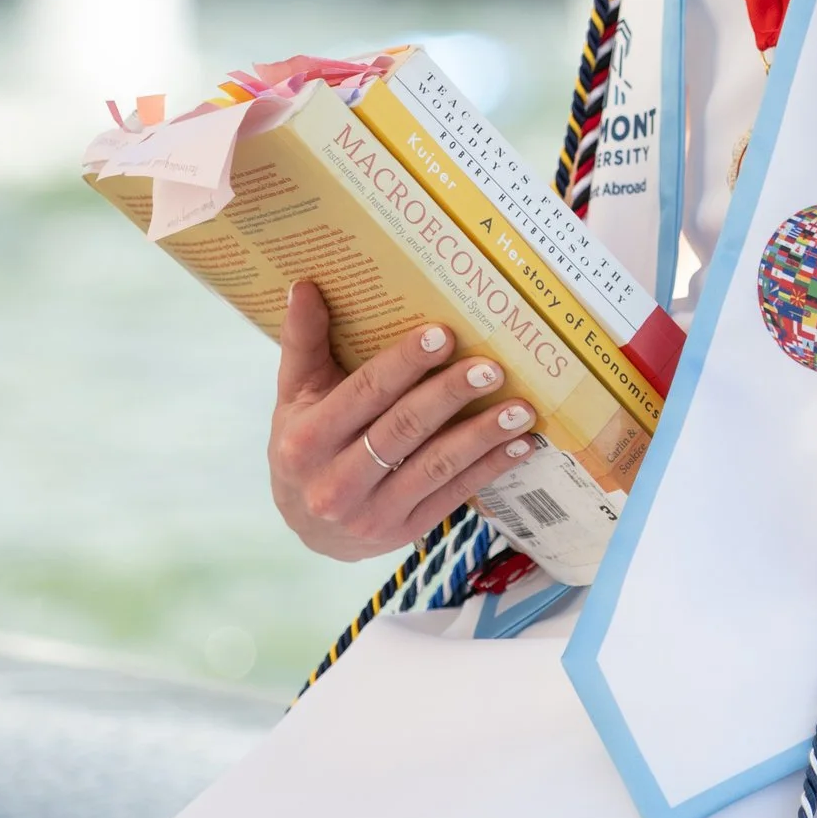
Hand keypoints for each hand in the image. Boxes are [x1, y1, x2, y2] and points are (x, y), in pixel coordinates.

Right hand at [269, 284, 536, 560]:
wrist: (307, 529)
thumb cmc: (305, 444)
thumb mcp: (295, 396)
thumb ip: (303, 343)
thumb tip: (305, 286)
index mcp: (307, 439)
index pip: (362, 393)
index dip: (403, 364)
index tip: (442, 334)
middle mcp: (335, 482)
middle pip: (402, 429)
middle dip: (450, 395)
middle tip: (492, 367)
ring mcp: (372, 513)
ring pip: (435, 465)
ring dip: (482, 435)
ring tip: (521, 408)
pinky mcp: (404, 532)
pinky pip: (453, 494)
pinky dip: (490, 468)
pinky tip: (520, 445)